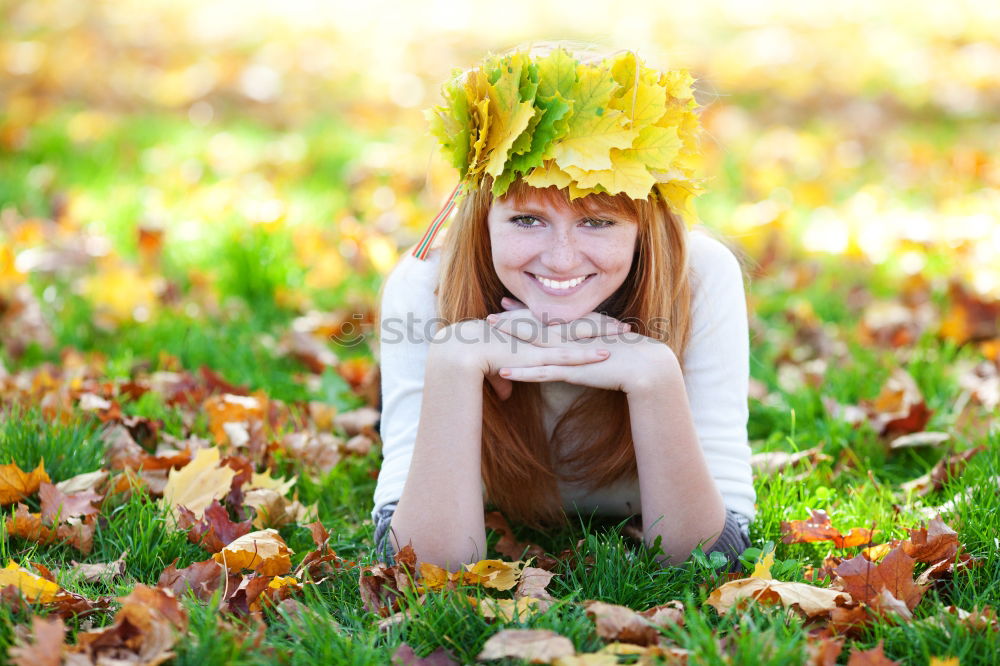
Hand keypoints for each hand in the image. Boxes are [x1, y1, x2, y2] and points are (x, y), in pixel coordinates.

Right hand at [433, 317, 613, 400]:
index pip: (564, 322)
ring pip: (578, 334)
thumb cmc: (474, 358)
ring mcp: (540, 342)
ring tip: (626, 334)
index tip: (605, 322)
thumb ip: (504, 377)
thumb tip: (504, 392)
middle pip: (577, 323)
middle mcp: (539, 330)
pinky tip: (604, 354)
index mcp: (532, 329)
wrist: (460, 352)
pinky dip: (586, 354)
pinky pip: (566, 355)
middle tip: (626, 325)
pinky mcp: (537, 357)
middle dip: (603, 323)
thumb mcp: (494, 368)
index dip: (585, 322)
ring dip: (603, 334)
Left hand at [486, 299, 678, 393]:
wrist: (646, 365)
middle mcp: (570, 335)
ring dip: (510, 338)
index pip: (546, 315)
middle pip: (534, 324)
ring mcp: (569, 352)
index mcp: (577, 328)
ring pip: (533, 343)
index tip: (506, 303)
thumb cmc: (630, 357)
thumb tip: (582, 343)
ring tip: (487, 334)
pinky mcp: (572, 370)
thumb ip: (590, 342)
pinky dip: (522, 371)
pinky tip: (504, 371)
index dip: (524, 310)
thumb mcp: (605, 346)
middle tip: (489, 315)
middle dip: (510, 320)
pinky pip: (541, 372)